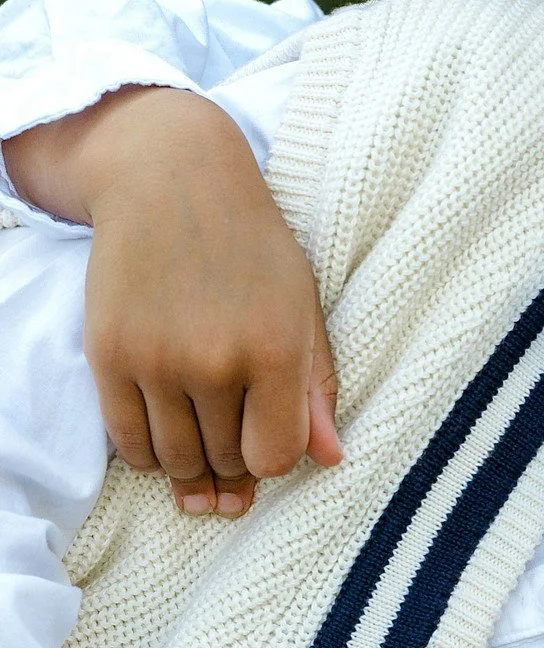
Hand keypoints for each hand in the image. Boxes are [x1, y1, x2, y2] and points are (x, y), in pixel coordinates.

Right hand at [8, 86, 340, 515]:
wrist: (171, 181)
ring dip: (192, 466)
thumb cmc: (251, 244)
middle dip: (233, 462)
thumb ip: (317, 386)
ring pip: (176, 461)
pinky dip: (150, 455)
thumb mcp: (301, 304)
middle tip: (232, 440)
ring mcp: (157, 361)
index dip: (273, 457)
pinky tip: (166, 439)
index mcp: (277, 348)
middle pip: (226, 461)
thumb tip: (329, 460)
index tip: (268, 435)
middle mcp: (216, 360)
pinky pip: (129, 444)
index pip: (274, 457)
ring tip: (203, 447)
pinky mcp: (109, 357)